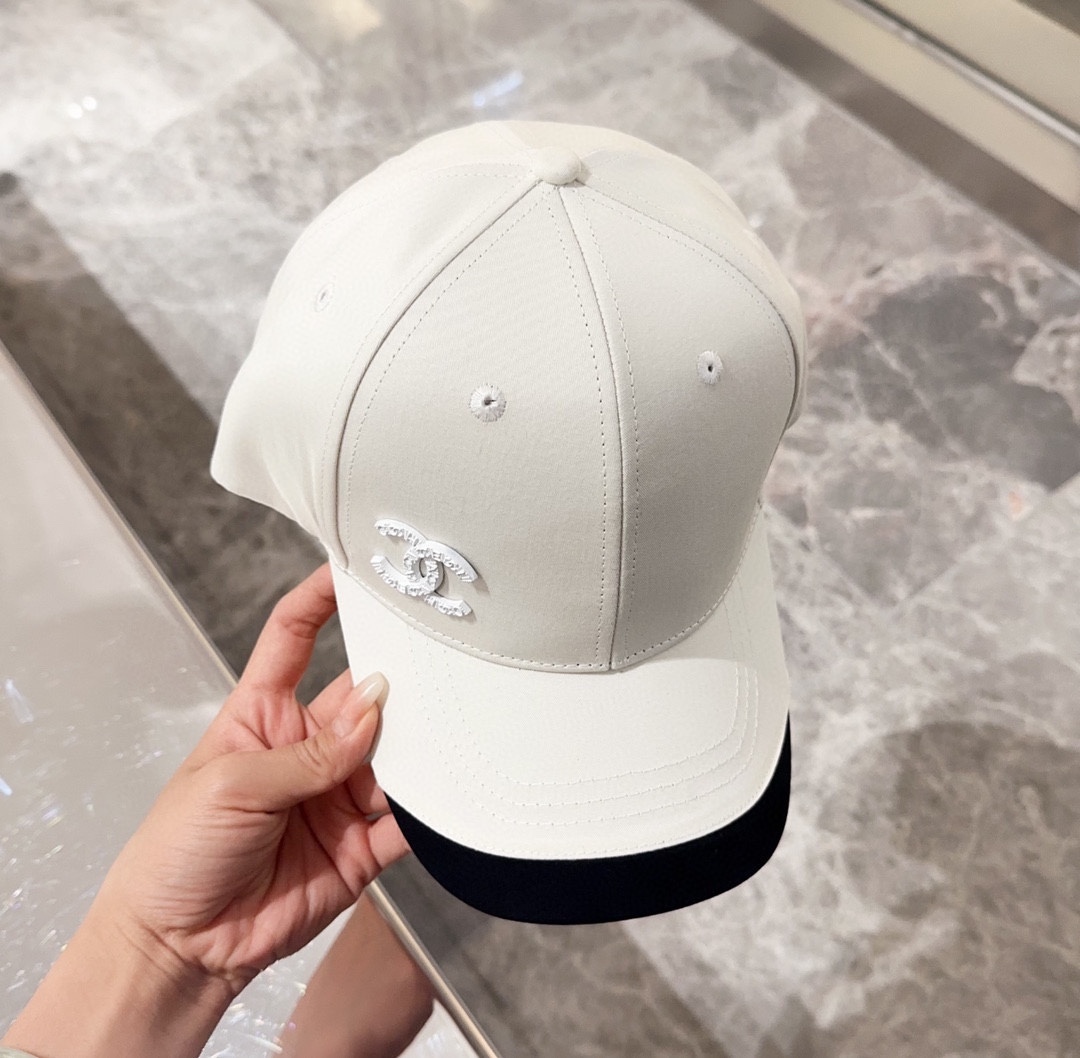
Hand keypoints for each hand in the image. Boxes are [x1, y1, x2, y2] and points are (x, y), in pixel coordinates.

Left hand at [92, 562, 409, 995]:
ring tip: (452, 729)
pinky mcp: (363, 845)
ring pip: (395, 755)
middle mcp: (309, 746)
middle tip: (436, 665)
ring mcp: (339, 794)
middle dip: (397, 679)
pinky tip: (453, 794)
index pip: (293, 638)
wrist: (180, 949)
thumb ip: (308, 752)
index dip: (319, 598)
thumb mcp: (231, 785)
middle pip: (363, 696)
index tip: (353, 567)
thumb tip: (377, 706)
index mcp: (263, 715)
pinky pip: (408, 820)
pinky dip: (433, 811)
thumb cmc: (177, 851)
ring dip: (421, 747)